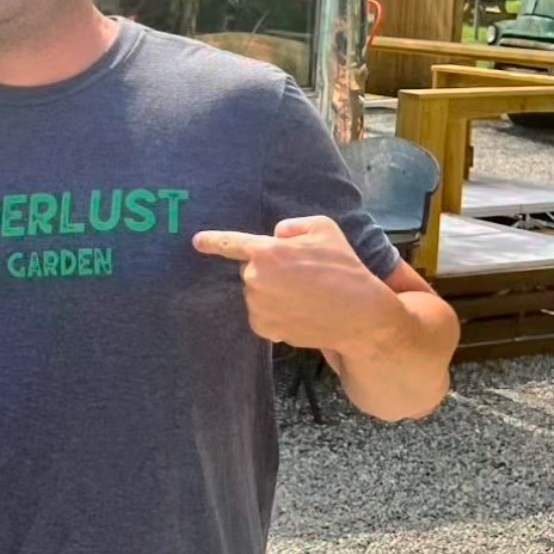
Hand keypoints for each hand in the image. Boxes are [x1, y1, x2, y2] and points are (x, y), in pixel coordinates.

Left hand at [192, 216, 399, 355]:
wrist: (357, 315)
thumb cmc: (343, 268)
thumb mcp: (324, 229)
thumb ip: (292, 226)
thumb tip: (275, 235)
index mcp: (267, 252)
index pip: (232, 243)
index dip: (213, 241)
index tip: (197, 241)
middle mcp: (255, 279)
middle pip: (251, 269)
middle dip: (270, 269)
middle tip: (301, 275)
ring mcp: (257, 306)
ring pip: (256, 292)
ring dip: (272, 291)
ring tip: (304, 294)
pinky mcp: (262, 327)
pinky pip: (261, 313)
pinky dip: (275, 311)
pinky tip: (298, 310)